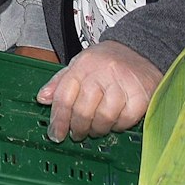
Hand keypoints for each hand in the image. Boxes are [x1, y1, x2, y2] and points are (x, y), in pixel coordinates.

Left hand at [38, 40, 161, 141]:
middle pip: (83, 111)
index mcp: (84, 65)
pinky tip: (114, 122)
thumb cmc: (107, 61)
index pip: (64, 96)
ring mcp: (124, 84)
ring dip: (97, 130)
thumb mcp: (79, 64)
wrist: (141, 51)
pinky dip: (117, 126)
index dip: (58, 119)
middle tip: (77, 133)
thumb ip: (60, 82)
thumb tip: (42, 98)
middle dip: (78, 128)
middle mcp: (103, 72)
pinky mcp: (141, 96)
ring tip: (95, 129)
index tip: (55, 134)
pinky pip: (125, 121)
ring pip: (104, 119)